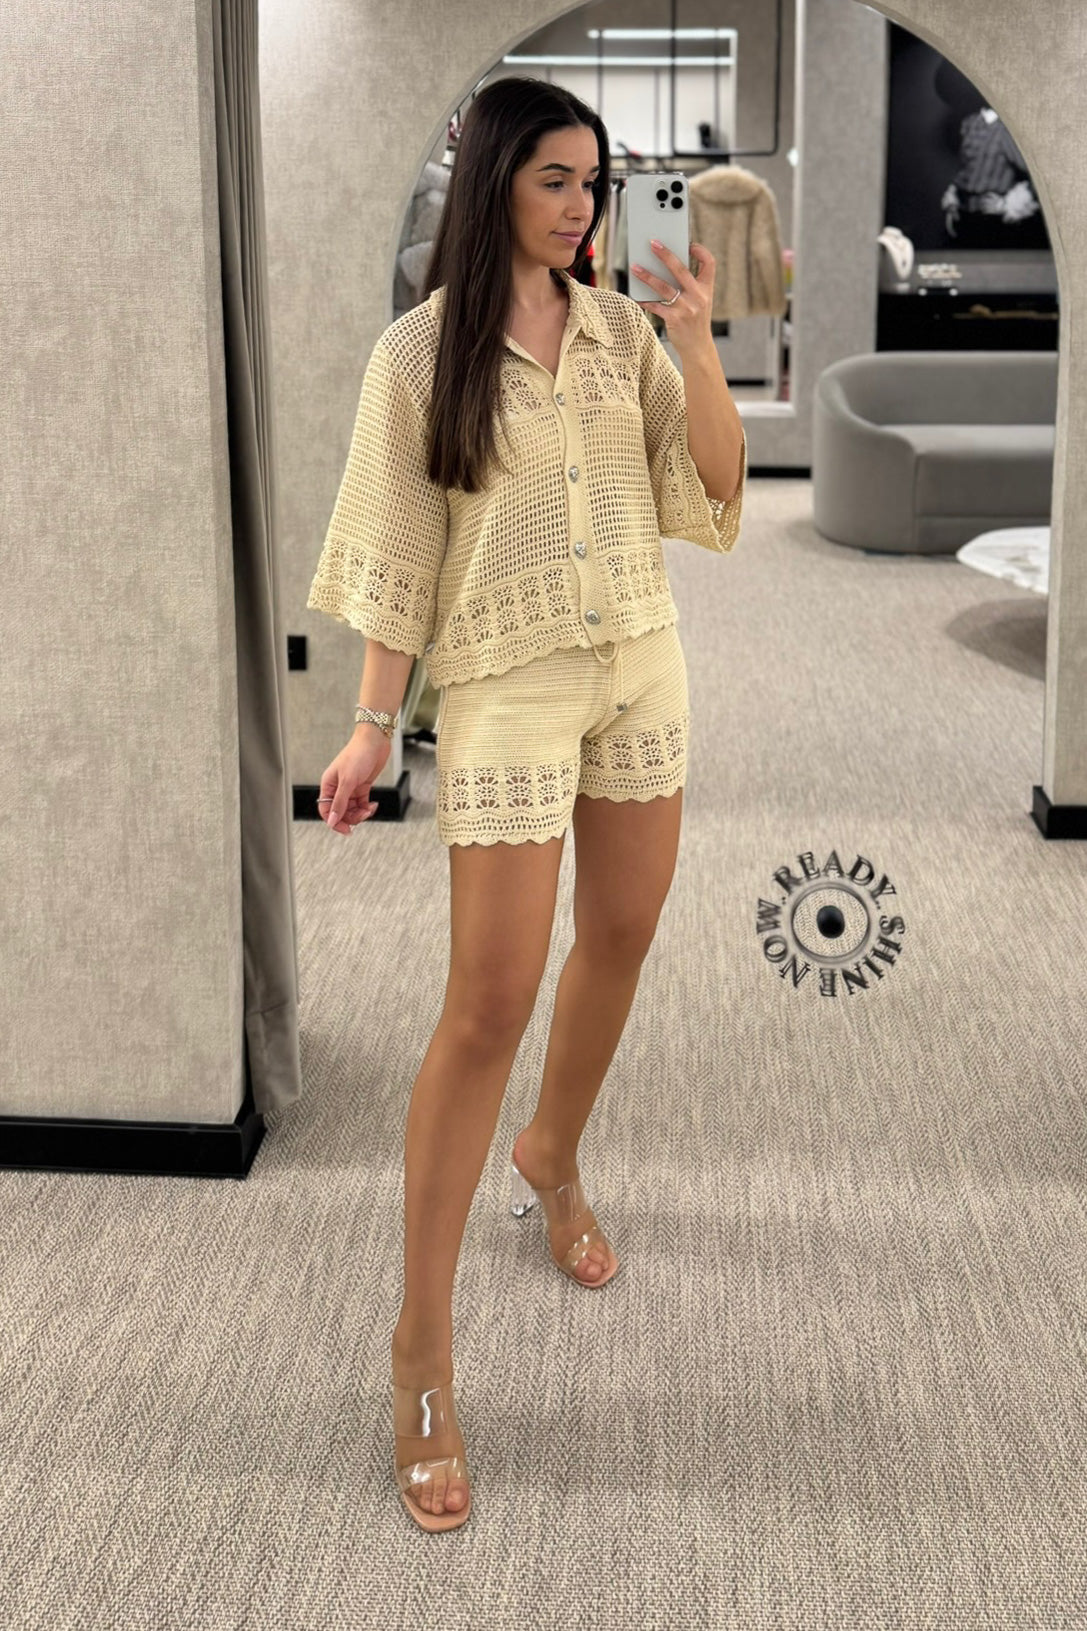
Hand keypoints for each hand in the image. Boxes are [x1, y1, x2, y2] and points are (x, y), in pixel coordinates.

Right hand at [317, 730, 389, 833]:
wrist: (375, 740)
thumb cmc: (358, 754)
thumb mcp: (348, 781)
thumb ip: (340, 802)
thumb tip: (332, 821)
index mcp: (328, 785)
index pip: (326, 810)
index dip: (335, 822)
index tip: (346, 830)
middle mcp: (337, 788)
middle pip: (340, 812)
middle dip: (352, 817)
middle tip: (363, 816)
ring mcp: (350, 787)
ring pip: (352, 809)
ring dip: (361, 813)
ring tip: (369, 809)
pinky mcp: (362, 786)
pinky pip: (362, 803)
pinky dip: (367, 807)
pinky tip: (373, 805)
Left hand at [629, 240, 714, 355]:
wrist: (698, 348)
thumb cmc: (696, 322)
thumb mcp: (700, 302)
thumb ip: (690, 286)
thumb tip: (665, 269)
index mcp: (707, 289)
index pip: (709, 263)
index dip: (700, 251)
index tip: (689, 244)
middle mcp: (698, 296)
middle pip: (681, 269)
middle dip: (666, 255)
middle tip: (653, 243)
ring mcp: (687, 308)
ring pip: (663, 287)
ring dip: (647, 276)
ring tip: (635, 267)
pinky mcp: (675, 319)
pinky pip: (655, 306)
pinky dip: (644, 300)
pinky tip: (635, 295)